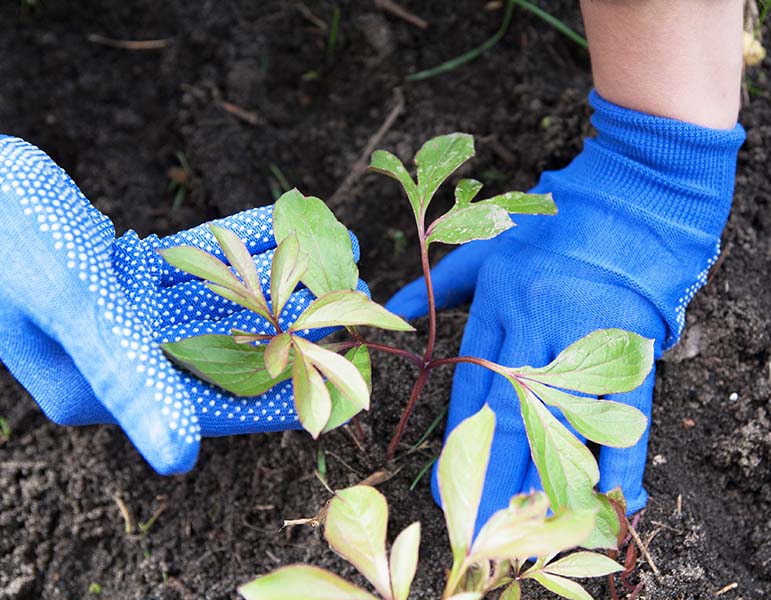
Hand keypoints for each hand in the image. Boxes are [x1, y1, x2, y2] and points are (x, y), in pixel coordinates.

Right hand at [0, 136, 361, 473]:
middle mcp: (117, 358)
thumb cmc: (9, 237)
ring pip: (216, 298)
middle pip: (226, 345)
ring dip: (274, 272)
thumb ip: (130, 376)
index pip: (212, 400)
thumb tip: (179, 458)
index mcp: (104, 386)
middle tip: (352, 295)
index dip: (280, 388)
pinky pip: (191, 262)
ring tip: (335, 248)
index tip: (344, 374)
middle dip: (291, 319)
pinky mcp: (119, 274)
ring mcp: (119, 314)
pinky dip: (232, 242)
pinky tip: (279, 222)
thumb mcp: (76, 306)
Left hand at [387, 92, 743, 527]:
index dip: (458, 444)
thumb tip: (391, 309)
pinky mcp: (632, 354)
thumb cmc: (553, 227)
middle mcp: (537, 331)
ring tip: (528, 527)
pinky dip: (618, 461)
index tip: (445, 486)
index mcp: (500, 306)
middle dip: (491, 477)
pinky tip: (607, 501)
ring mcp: (586, 344)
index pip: (472, 390)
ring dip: (545, 481)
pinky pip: (624, 417)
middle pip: (509, 418)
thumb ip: (438, 284)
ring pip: (562, 426)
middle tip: (477, 525)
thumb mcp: (486, 247)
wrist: (632, 205)